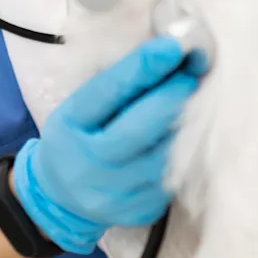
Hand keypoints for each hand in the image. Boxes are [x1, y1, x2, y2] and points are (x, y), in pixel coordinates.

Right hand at [11, 35, 202, 254]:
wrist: (60, 197)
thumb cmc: (78, 136)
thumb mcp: (80, 106)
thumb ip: (115, 84)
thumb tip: (163, 52)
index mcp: (70, 124)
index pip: (108, 92)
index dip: (143, 67)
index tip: (173, 46)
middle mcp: (87, 162)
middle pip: (139, 129)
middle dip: (172, 96)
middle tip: (193, 74)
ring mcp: (112, 193)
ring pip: (162, 156)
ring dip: (184, 127)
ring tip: (196, 102)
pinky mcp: (137, 212)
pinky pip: (170, 180)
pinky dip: (183, 155)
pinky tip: (187, 138)